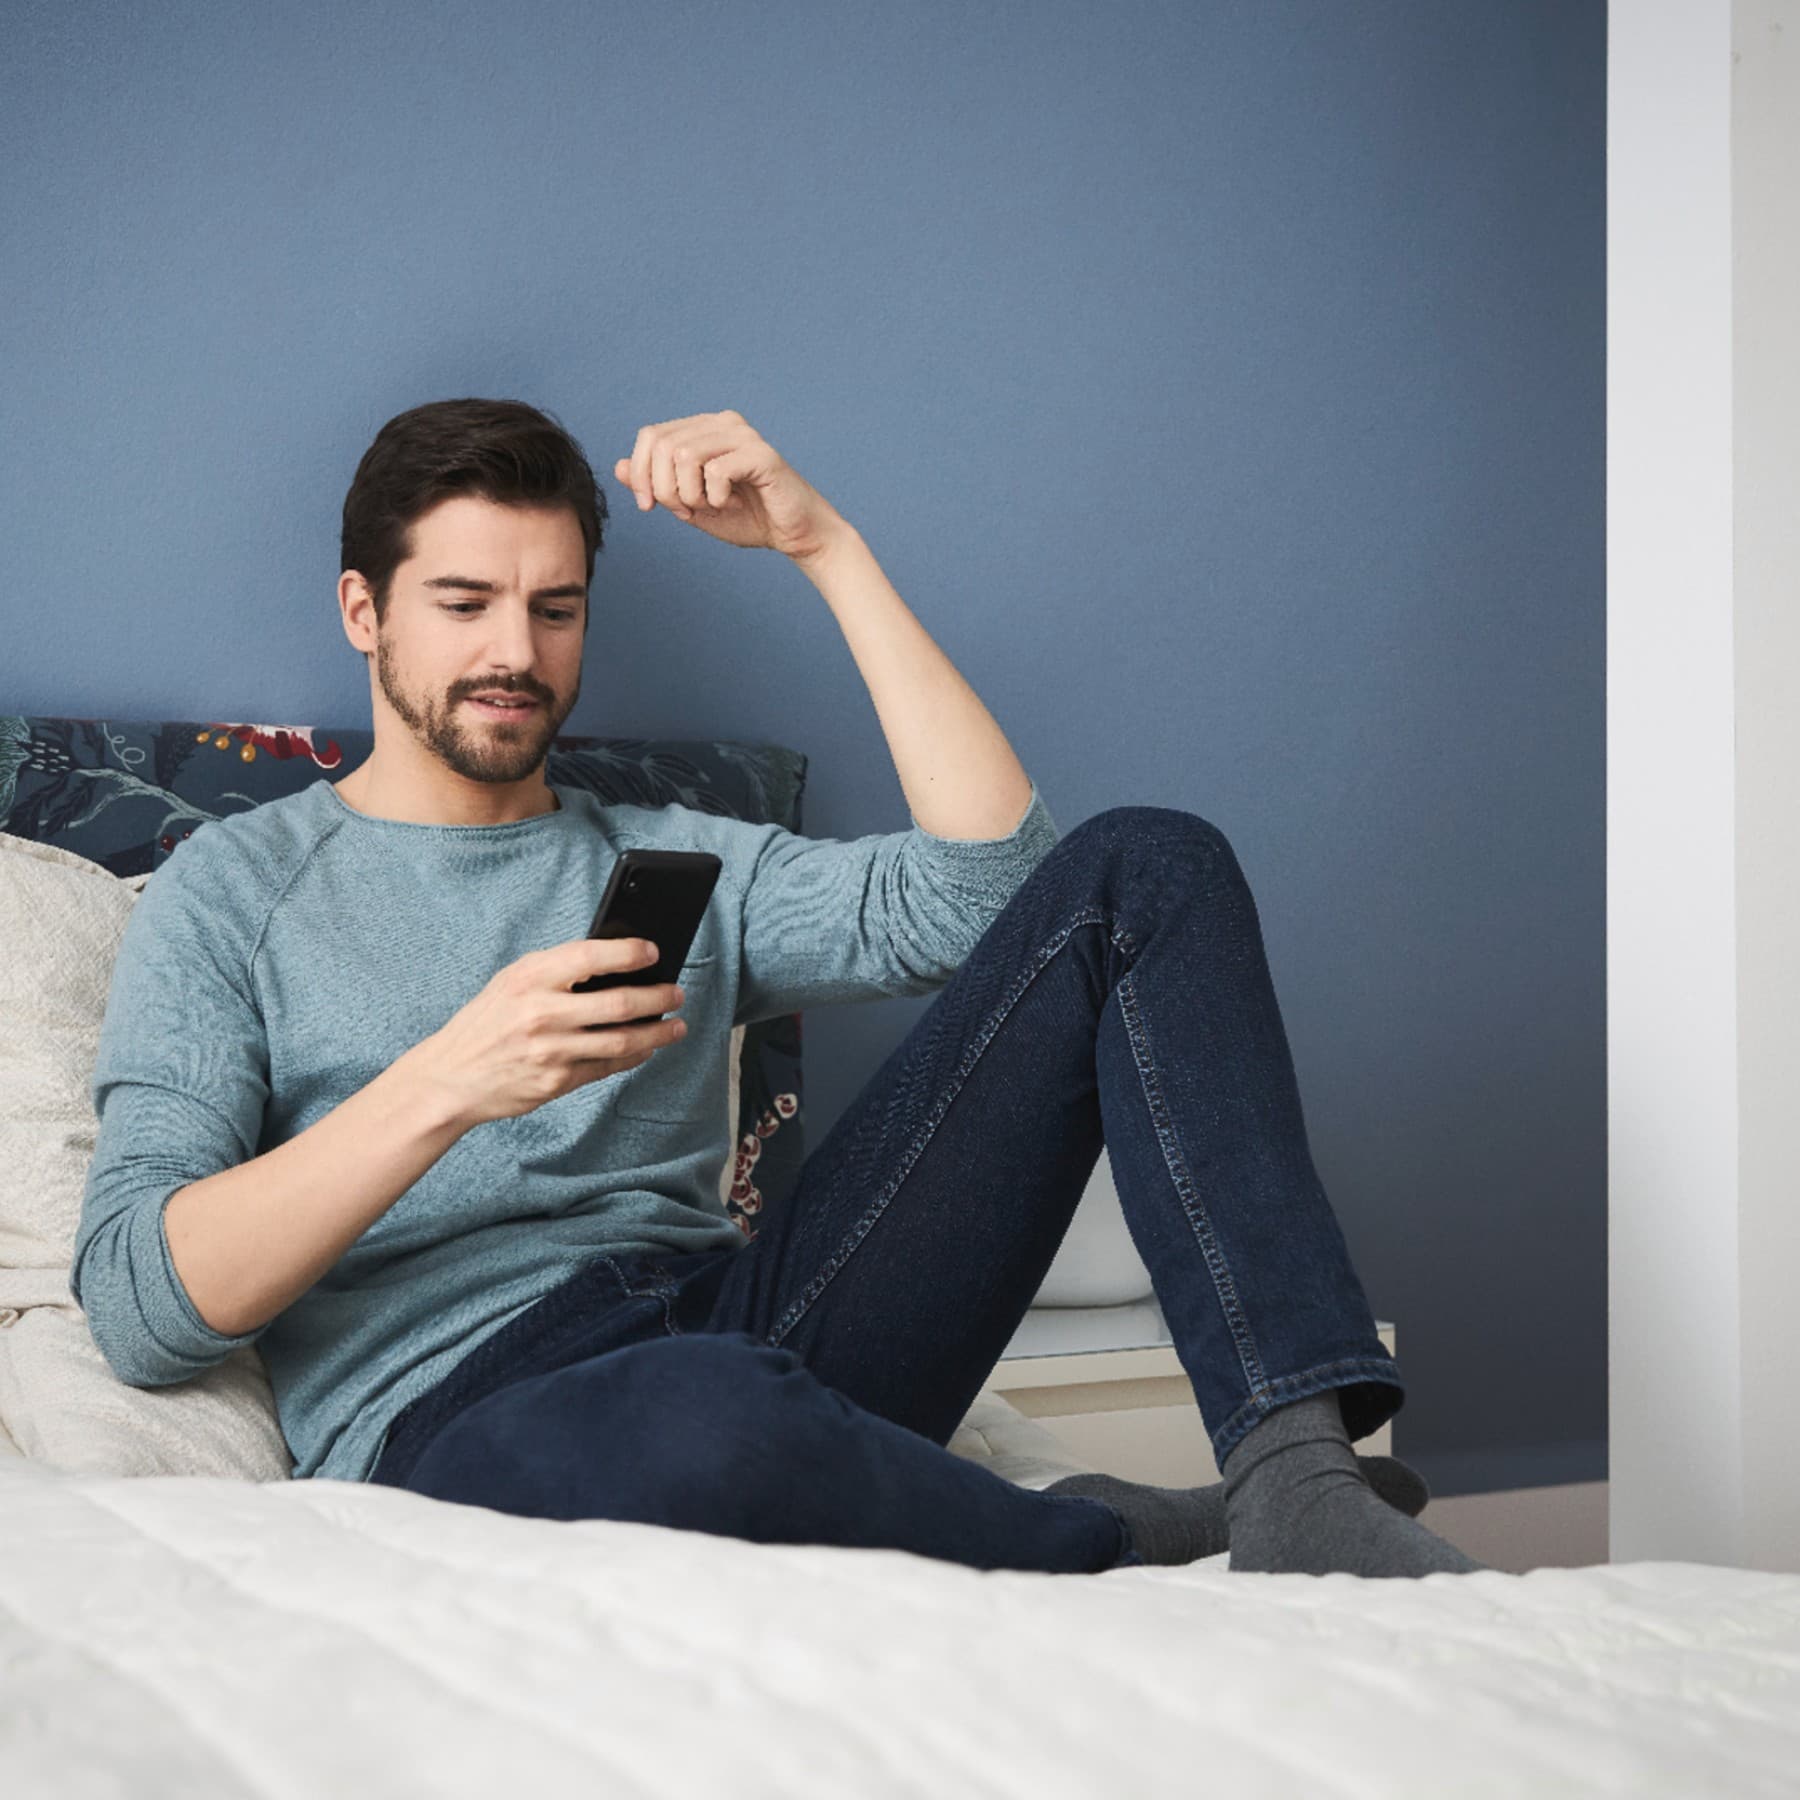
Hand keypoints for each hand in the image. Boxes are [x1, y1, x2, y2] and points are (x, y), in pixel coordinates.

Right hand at [412, 937, 689, 1128]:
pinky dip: (633, 1056)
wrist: (451, 1077)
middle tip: (677, 993)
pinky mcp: (556, 1082)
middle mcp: (541, 1013)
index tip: (653, 952)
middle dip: (657, 997)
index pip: (590, 957)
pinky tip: (647, 1047)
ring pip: (621, 1040)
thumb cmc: (487, 1021)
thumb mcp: (512, 981)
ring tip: (676, 1025)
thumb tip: (616, 963)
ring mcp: (550, 1051)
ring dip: (657, 1033)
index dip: (628, 952)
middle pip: (618, 1002)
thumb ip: (557, 970)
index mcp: (529, 978)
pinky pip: (607, 1067)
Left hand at [614, 409, 848, 561]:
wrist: (794, 534)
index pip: (650, 435)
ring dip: (688, 494)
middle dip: (663, 488)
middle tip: (685, 512)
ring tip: (709, 507)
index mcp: (703, 429)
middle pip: (662, 444)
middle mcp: (722, 423)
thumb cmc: (747, 518)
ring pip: (684, 454)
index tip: (649, 507)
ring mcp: (742, 435)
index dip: (640, 474)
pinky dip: (715, 497)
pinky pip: (715, 471)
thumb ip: (657, 485)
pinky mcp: (761, 454)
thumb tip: (618, 467)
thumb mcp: (690, 505)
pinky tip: (732, 503)